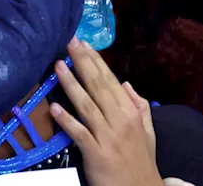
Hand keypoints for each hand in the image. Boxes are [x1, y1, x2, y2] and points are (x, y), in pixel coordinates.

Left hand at [51, 39, 163, 185]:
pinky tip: (54, 108)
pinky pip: (79, 133)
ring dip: (71, 84)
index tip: (83, 43)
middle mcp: (120, 121)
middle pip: (98, 87)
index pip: (111, 81)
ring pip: (87, 105)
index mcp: (131, 113)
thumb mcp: (148, 132)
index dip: (96, 61)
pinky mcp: (96, 153)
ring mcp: (108, 136)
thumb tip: (126, 83)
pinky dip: (67, 120)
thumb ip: (139, 106)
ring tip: (58, 66)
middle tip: (69, 42)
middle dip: (83, 63)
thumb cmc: (141, 160)